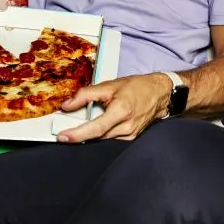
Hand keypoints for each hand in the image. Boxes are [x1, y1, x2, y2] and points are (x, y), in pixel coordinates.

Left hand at [56, 72, 172, 143]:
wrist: (160, 93)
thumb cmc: (137, 87)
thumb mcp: (109, 85)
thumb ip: (86, 94)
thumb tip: (67, 105)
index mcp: (121, 111)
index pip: (95, 128)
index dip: (77, 134)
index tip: (62, 137)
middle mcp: (127, 126)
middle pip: (96, 135)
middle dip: (80, 132)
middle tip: (65, 127)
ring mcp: (130, 134)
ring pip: (102, 137)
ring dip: (90, 132)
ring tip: (84, 122)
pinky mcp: (131, 137)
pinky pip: (110, 137)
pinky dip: (101, 131)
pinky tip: (101, 122)